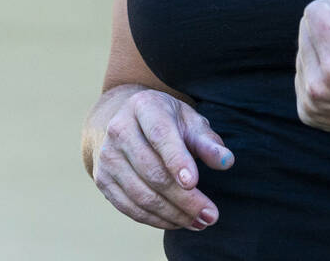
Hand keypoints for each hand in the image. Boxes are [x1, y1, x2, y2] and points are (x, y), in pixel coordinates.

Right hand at [92, 87, 233, 230]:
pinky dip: (155, 219)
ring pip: (140, 194)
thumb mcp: (189, 120)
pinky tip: (177, 222)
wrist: (125, 120)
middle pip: (152, 171)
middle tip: (210, 214)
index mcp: (145, 106)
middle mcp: (120, 130)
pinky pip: (129, 207)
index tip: (193, 183)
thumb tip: (227, 161)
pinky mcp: (102, 180)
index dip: (176, 160)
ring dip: (172, 214)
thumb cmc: (166, 119)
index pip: (161, 135)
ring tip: (199, 222)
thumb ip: (208, 141)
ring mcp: (108, 157)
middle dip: (184, 198)